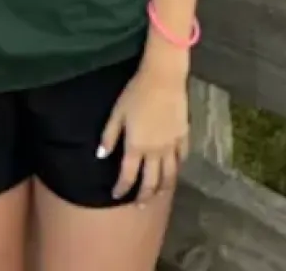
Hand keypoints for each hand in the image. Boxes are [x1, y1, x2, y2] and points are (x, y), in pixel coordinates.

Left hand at [98, 67, 189, 205]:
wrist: (163, 78)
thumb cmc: (136, 92)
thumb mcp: (117, 112)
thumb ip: (109, 136)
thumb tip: (101, 155)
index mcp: (136, 146)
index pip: (128, 175)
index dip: (121, 188)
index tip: (116, 195)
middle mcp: (156, 152)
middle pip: (151, 182)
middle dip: (144, 197)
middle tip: (139, 206)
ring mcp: (172, 146)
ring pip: (170, 176)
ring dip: (163, 189)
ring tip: (158, 195)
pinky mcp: (184, 137)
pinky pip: (181, 160)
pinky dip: (177, 169)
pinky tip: (174, 171)